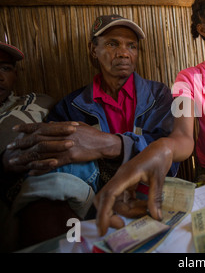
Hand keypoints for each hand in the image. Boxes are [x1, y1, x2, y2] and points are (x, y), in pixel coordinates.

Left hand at [6, 121, 121, 174]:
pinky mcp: (70, 157)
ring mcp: (65, 147)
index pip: (40, 126)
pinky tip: (31, 172)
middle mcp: (61, 136)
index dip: (26, 127)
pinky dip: (40, 168)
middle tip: (9, 147)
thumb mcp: (77, 124)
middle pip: (36, 140)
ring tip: (15, 162)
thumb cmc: (92, 133)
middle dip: (21, 143)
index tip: (14, 130)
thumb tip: (50, 122)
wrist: (104, 143)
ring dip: (26, 158)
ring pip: (41, 153)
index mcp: (62, 127)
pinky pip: (52, 164)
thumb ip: (62, 124)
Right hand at [94, 141, 172, 235]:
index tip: (103, 229)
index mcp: (125, 175)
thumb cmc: (160, 158)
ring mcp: (122, 181)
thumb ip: (155, 197)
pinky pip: (124, 198)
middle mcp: (120, 178)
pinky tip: (144, 207)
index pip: (109, 195)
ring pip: (116, 201)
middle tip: (123, 225)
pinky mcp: (127, 183)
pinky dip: (132, 205)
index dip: (104, 213)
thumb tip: (155, 217)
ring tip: (145, 211)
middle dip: (111, 214)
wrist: (161, 148)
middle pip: (107, 200)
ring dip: (128, 210)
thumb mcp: (159, 178)